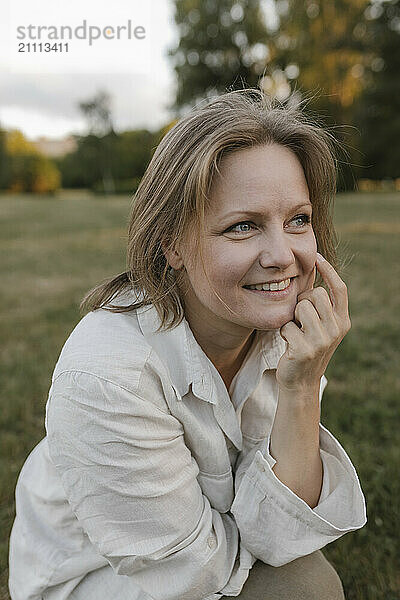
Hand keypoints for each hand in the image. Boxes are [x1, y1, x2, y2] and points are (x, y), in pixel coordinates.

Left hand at [276, 253, 350, 394]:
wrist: (300, 380)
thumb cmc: (306, 346)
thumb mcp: (321, 326)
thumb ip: (321, 306)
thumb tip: (312, 273)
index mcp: (343, 321)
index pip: (340, 289)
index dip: (329, 270)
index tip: (316, 256)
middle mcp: (336, 330)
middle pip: (315, 294)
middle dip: (302, 301)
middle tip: (299, 318)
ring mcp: (322, 341)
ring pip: (300, 307)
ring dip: (292, 318)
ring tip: (295, 331)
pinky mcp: (305, 350)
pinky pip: (287, 326)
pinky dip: (283, 332)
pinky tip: (288, 344)